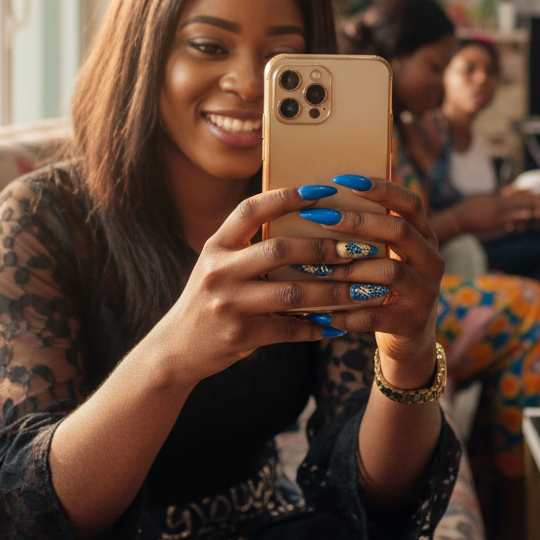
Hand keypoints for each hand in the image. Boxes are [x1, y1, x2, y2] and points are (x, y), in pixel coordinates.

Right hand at [149, 187, 374, 384]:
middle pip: (279, 250)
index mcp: (216, 245)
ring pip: (292, 292)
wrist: (176, 349)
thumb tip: (307, 221)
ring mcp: (228, 304)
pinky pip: (289, 328)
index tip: (323, 191)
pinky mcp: (239, 334)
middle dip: (324, 247)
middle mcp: (219, 270)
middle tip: (359, 247)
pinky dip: (316, 326)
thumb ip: (250, 245)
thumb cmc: (210, 298)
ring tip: (363, 289)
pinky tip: (339, 324)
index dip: (287, 197)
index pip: (251, 209)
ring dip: (333, 291)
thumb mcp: (219, 265)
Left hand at [291, 175, 443, 388]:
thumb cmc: (384, 284)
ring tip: (314, 268)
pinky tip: (319, 311)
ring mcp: (426, 292)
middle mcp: (431, 260)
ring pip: (389, 272)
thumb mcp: (386, 255)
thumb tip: (320, 199)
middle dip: (357, 222)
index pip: (410, 203)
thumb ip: (369, 231)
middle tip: (320, 217)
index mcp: (425, 237)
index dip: (381, 188)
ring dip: (347, 268)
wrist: (409, 337)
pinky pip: (375, 315)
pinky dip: (345, 313)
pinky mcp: (412, 322)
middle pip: (399, 231)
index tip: (343, 180)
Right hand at [454, 190, 539, 233]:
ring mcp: (497, 211)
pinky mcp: (495, 220)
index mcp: (494, 197)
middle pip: (518, 198)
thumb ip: (494, 195)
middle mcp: (497, 201)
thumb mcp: (481, 198)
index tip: (534, 191)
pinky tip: (529, 215)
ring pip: (517, 205)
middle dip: (532, 199)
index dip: (525, 192)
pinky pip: (510, 216)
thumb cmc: (467, 209)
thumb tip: (506, 190)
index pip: (513, 192)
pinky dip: (520, 215)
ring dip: (530, 206)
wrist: (458, 218)